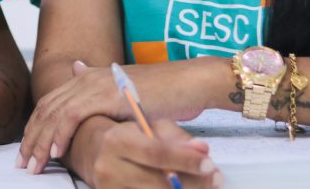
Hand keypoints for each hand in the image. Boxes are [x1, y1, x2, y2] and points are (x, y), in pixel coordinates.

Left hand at [20, 58, 222, 172]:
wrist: (188, 84)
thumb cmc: (163, 95)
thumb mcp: (124, 95)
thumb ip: (98, 90)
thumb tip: (76, 69)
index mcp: (88, 77)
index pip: (50, 103)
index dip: (35, 127)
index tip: (26, 152)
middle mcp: (87, 77)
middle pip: (46, 108)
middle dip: (31, 137)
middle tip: (23, 164)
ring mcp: (95, 84)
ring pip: (55, 113)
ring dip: (41, 140)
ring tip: (34, 164)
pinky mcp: (107, 95)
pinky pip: (74, 115)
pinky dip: (61, 133)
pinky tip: (55, 152)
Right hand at [89, 119, 219, 188]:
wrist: (92, 152)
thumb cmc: (128, 136)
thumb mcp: (149, 126)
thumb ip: (178, 137)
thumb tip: (204, 150)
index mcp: (117, 140)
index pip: (156, 153)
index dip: (185, 160)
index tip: (210, 164)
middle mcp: (108, 167)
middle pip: (159, 183)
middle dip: (194, 183)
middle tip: (216, 178)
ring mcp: (108, 188)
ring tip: (205, 186)